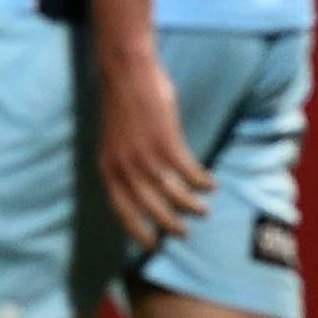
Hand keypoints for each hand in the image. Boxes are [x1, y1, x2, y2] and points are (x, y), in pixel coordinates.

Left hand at [98, 45, 213, 252]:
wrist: (126, 72)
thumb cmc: (122, 105)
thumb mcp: (113, 140)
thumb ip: (122, 163)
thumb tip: (139, 185)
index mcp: (107, 167)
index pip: (121, 209)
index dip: (136, 229)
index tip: (149, 245)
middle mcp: (124, 166)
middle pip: (149, 207)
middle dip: (167, 224)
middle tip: (182, 234)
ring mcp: (145, 155)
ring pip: (171, 193)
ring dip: (190, 205)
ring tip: (203, 212)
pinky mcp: (165, 141)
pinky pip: (188, 172)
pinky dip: (200, 181)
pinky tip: (210, 185)